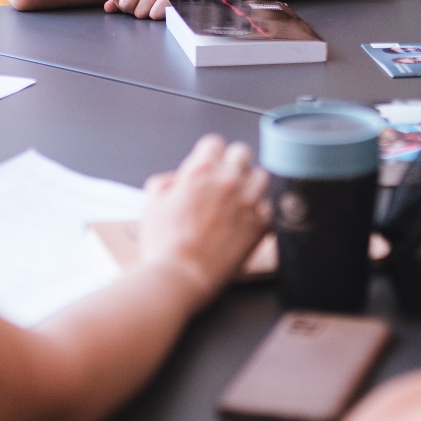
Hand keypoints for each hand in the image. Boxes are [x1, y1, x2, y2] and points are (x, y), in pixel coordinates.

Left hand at [105, 0, 223, 19]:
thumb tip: (108, 7)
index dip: (126, 5)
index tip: (141, 1)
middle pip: (125, 5)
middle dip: (137, 11)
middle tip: (153, 4)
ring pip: (139, 13)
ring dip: (151, 14)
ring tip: (163, 4)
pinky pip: (154, 14)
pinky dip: (162, 15)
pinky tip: (171, 6)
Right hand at [138, 135, 270, 301]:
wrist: (180, 277)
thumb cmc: (163, 245)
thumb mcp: (152, 202)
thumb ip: (167, 182)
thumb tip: (179, 181)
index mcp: (200, 171)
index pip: (214, 142)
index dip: (208, 154)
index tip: (208, 165)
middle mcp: (228, 181)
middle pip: (241, 152)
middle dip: (231, 163)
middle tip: (223, 180)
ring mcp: (247, 202)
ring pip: (261, 176)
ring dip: (250, 184)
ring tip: (238, 199)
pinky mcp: (260, 225)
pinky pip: (268, 206)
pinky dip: (258, 211)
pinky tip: (244, 222)